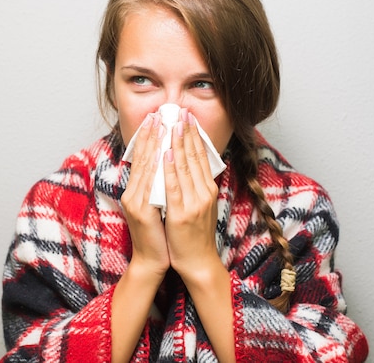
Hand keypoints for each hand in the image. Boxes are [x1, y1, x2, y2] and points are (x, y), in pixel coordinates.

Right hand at [121, 113, 169, 276]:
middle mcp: (132, 194)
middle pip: (142, 159)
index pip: (142, 159)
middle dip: (151, 135)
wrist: (152, 261)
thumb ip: (157, 187)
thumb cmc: (159, 235)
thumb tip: (167, 166)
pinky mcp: (142, 212)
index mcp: (135, 191)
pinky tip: (166, 153)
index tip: (156, 119)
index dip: (148, 138)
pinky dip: (160, 167)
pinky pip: (152, 185)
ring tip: (163, 125)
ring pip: (147, 168)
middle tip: (159, 114)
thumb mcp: (156, 207)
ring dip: (155, 144)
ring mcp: (136, 202)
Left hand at [163, 109, 220, 278]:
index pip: (200, 156)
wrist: (197, 262)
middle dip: (186, 132)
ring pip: (184, 167)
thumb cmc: (194, 234)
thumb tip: (188, 165)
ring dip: (177, 143)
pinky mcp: (181, 214)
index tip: (187, 117)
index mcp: (208, 189)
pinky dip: (169, 169)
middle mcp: (204, 193)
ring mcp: (194, 203)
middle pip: (194, 157)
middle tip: (180, 111)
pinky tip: (165, 153)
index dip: (193, 135)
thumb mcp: (199, 205)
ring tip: (172, 123)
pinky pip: (173, 187)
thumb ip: (195, 186)